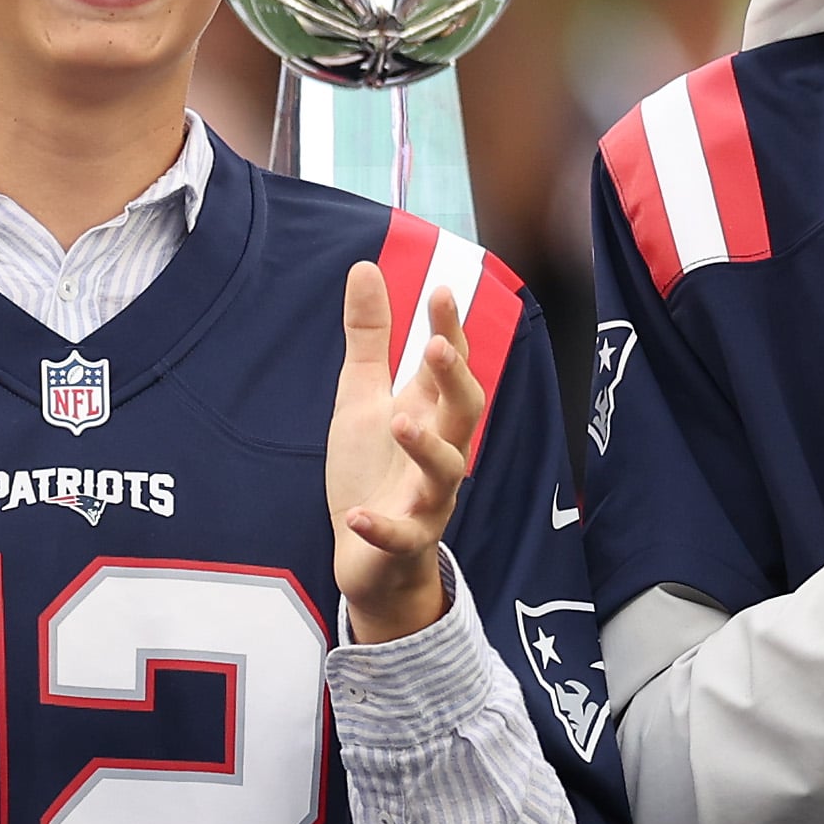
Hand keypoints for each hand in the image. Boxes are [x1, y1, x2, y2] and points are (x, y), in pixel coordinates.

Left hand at [325, 259, 484, 641]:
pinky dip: (381, 526)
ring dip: (426, 446)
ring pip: (446, 471)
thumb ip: (368, 339)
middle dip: (455, 381)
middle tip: (438, 348)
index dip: (450, 331)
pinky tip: (359, 514)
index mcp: (431, 413)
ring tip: (400, 420)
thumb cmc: (374, 470)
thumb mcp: (361, 398)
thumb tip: (365, 268)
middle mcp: (442, 452)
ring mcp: (428, 499)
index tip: (441, 291)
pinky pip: (401, 534)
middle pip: (464, 413)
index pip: (449, 367)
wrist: (370, 555)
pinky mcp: (407, 540)